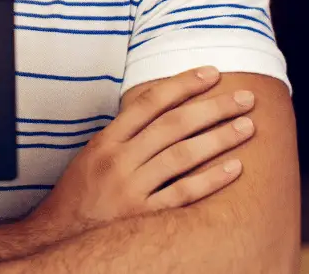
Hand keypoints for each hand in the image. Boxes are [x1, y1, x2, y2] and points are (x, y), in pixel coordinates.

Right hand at [31, 66, 254, 237]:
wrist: (60, 236)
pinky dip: (210, 179)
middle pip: (173, 125)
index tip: (211, 73)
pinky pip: (183, 194)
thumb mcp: (92, 155)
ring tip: (248, 126)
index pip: (149, 103)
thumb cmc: (80, 194)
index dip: (182, 85)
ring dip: (219, 138)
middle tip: (244, 97)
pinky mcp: (142, 217)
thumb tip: (158, 109)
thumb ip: (123, 134)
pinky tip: (235, 168)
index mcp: (106, 141)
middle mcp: (119, 160)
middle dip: (212, 108)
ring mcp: (131, 189)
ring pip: (182, 155)